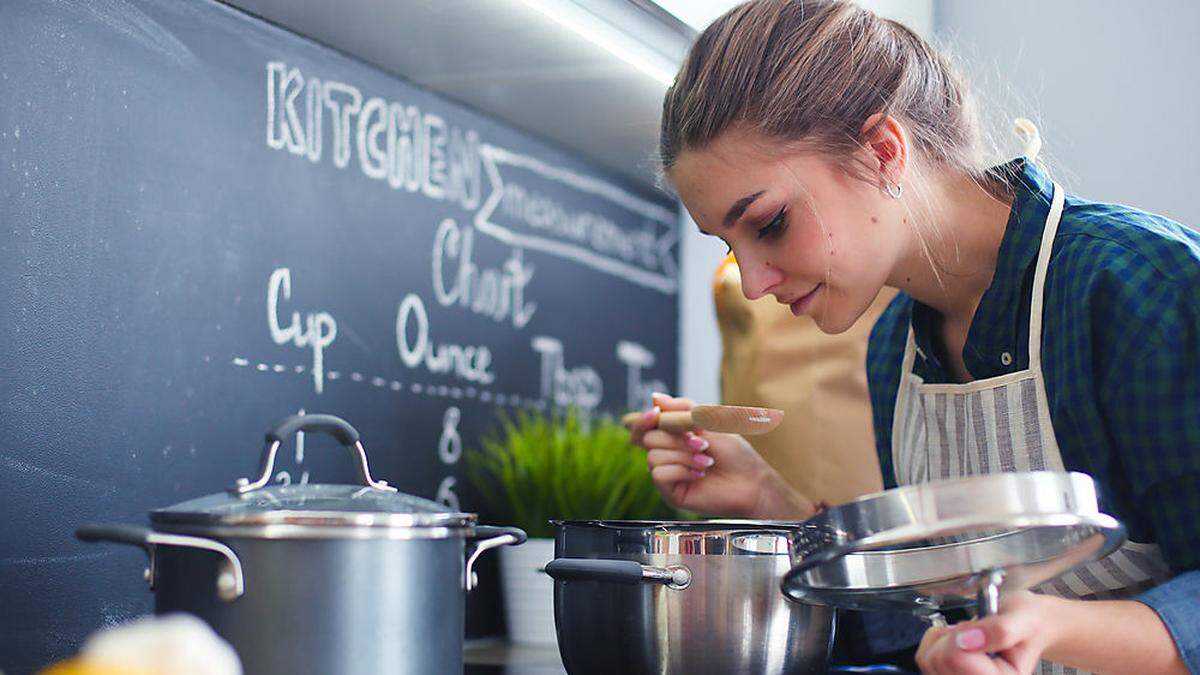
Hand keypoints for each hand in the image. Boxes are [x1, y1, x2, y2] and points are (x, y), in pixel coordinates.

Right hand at [628, 392, 811, 518]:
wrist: (751, 481)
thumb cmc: (734, 453)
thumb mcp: (710, 422)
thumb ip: (683, 408)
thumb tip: (655, 398)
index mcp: (672, 437)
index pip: (642, 427)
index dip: (643, 419)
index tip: (655, 414)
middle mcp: (666, 455)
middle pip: (647, 438)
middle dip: (675, 438)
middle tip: (702, 443)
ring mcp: (667, 474)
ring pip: (654, 457)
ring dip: (684, 455)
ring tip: (706, 461)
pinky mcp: (670, 493)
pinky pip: (659, 475)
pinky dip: (682, 471)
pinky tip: (699, 474)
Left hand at [915, 592, 1051, 674]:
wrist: (1029, 626)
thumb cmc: (1027, 624)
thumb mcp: (1022, 619)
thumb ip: (1000, 629)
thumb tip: (968, 639)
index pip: (957, 658)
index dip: (963, 634)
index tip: (982, 629)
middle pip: (937, 660)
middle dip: (953, 636)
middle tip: (978, 632)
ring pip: (928, 659)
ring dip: (944, 639)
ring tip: (971, 636)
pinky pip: (924, 657)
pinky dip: (936, 642)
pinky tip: (959, 641)